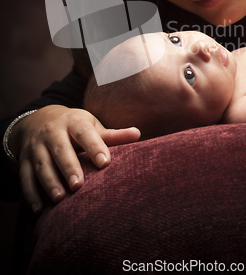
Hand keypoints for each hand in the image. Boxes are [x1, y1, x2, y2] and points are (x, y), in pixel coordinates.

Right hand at [8, 105, 140, 213]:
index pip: (84, 132)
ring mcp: (36, 146)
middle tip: (78, 186)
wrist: (39, 119)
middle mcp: (52, 131)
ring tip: (60, 199)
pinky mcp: (24, 159)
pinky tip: (39, 210)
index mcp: (73, 122)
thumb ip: (113, 135)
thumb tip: (138, 134)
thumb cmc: (74, 126)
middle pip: (60, 149)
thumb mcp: (91, 125)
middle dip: (68, 167)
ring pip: (41, 164)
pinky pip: (24, 177)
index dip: (94, 146)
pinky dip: (30, 194)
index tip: (105, 162)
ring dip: (49, 182)